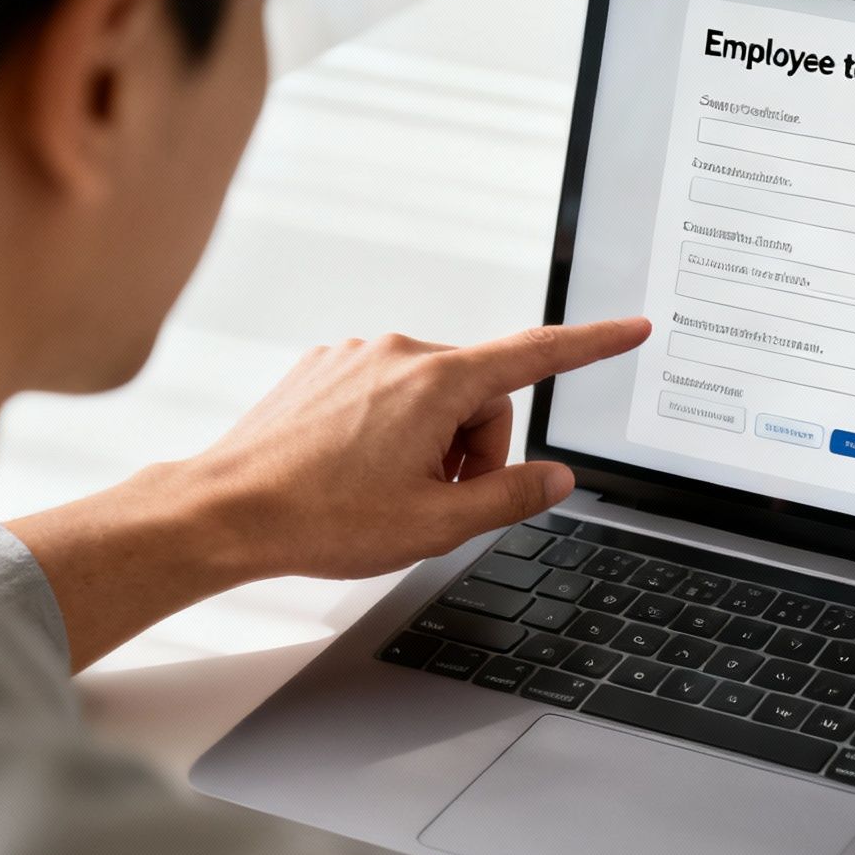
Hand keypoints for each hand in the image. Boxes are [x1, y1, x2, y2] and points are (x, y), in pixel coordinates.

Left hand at [188, 317, 649, 578]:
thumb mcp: (436, 524)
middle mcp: (400, 353)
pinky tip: (357, 474)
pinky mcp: (325, 369)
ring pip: (434, 398)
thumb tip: (552, 478)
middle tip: (440, 502)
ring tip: (389, 494)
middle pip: (482, 396)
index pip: (538, 355)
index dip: (594, 344)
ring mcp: (357, 356)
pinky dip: (392, 433)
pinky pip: (388, 394)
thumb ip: (511, 496)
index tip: (631, 329)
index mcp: (437, 383)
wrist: (222, 512)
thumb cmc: (318, 518)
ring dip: (433, 446)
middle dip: (477, 450)